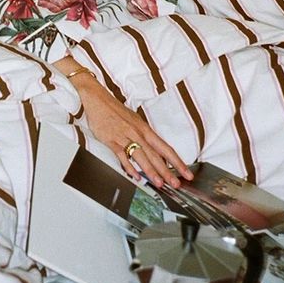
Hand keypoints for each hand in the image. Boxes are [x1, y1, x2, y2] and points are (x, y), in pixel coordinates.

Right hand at [60, 65, 191, 187]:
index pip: (165, 148)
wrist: (97, 99)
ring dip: (151, 171)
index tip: (186, 172)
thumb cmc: (115, 111)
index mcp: (144, 129)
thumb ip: (144, 137)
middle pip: (155, 154)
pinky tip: (135, 176)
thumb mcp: (134, 121)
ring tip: (159, 184)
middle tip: (176, 184)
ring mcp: (124, 136)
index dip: (177, 162)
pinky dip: (129, 166)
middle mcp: (137, 133)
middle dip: (167, 171)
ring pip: (141, 156)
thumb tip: (155, 153)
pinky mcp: (111, 139)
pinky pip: (122, 155)